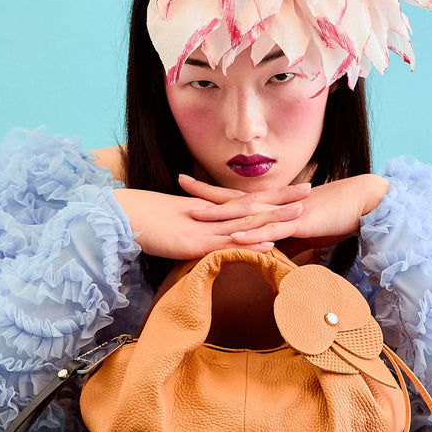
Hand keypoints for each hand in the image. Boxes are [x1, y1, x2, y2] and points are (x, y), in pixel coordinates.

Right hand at [114, 184, 307, 259]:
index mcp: (208, 209)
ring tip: (302, 212)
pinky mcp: (194, 243)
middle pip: (253, 205)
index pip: (246, 199)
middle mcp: (210, 214)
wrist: (120, 216)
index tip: (292, 188)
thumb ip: (195, 233)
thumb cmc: (142, 221)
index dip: (270, 194)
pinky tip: (269, 242)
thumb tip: (206, 241)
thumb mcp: (175, 227)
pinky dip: (249, 242)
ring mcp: (204, 227)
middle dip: (283, 198)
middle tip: (311, 189)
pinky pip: (226, 243)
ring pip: (246, 221)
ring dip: (275, 217)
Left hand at [184, 174, 388, 249]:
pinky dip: (254, 233)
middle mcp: (275, 205)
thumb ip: (280, 242)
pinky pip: (273, 229)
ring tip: (196, 213)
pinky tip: (236, 236)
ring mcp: (286, 213)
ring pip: (248, 213)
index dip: (212, 192)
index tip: (187, 186)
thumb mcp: (300, 233)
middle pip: (234, 198)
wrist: (361, 204)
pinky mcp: (300, 223)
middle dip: (206, 193)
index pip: (237, 197)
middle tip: (179, 182)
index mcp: (273, 206)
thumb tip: (263, 255)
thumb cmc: (333, 216)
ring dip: (221, 213)